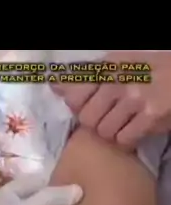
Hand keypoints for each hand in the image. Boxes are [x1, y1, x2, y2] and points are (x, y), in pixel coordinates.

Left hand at [52, 51, 170, 148]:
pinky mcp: (150, 116)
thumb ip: (86, 77)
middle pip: (86, 118)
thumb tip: (54, 86)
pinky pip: (124, 139)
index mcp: (108, 66)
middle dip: (96, 123)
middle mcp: (118, 81)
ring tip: (124, 123)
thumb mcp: (119, 65)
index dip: (79, 108)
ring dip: (112, 132)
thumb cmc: (150, 72)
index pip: (74, 95)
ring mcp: (134, 99)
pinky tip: (135, 130)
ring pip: (104, 131)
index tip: (91, 108)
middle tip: (109, 118)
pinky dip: (127, 140)